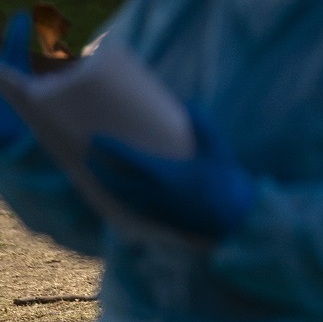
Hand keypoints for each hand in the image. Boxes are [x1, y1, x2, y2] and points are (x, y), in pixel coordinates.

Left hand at [86, 105, 255, 240]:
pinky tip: (116, 192)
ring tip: (94, 172)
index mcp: (166, 174)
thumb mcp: (219, 149)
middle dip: (99, 168)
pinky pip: (130, 207)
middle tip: (88, 155)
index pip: (128, 159)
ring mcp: (155, 208)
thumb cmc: (226, 181)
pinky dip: (118, 197)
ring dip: (105, 184)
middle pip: (116, 181)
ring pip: (120, 196)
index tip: (95, 138)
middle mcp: (155, 193)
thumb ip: (203, 124)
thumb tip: (189, 102)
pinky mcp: (159, 219)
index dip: (109, 148)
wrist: (234, 218)